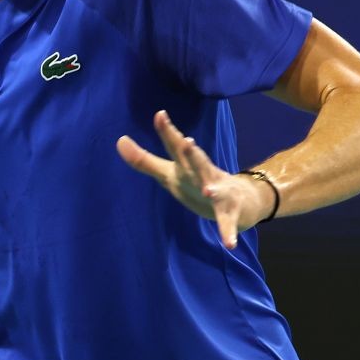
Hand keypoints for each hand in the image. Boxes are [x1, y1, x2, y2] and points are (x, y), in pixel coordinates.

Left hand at [116, 110, 274, 248]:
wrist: (240, 201)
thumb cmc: (197, 183)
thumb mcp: (169, 173)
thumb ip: (144, 160)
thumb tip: (119, 140)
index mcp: (187, 166)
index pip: (176, 147)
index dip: (168, 132)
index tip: (160, 114)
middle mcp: (203, 175)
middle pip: (197, 163)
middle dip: (192, 154)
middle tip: (187, 141)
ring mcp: (218, 193)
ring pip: (214, 188)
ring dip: (212, 188)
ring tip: (208, 189)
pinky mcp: (228, 213)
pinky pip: (227, 224)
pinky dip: (229, 233)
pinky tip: (229, 245)